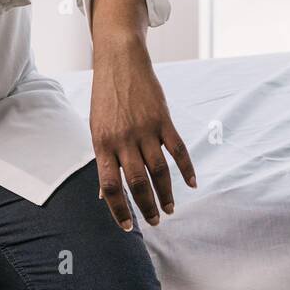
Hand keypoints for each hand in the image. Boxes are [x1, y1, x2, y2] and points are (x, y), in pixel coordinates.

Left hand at [90, 38, 196, 230]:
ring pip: (159, 171)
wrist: (120, 62)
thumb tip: (105, 194)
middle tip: (155, 220)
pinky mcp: (163, 120)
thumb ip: (104, 160)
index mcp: (103, 144)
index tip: (128, 227)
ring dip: (166, 193)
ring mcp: (146, 129)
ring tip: (170, 208)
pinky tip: (192, 183)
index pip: (110, 186)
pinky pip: (178, 150)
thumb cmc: (106, 98)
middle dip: (147, 206)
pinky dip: (187, 169)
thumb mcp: (97, 129)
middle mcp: (124, 139)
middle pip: (138, 182)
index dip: (119, 210)